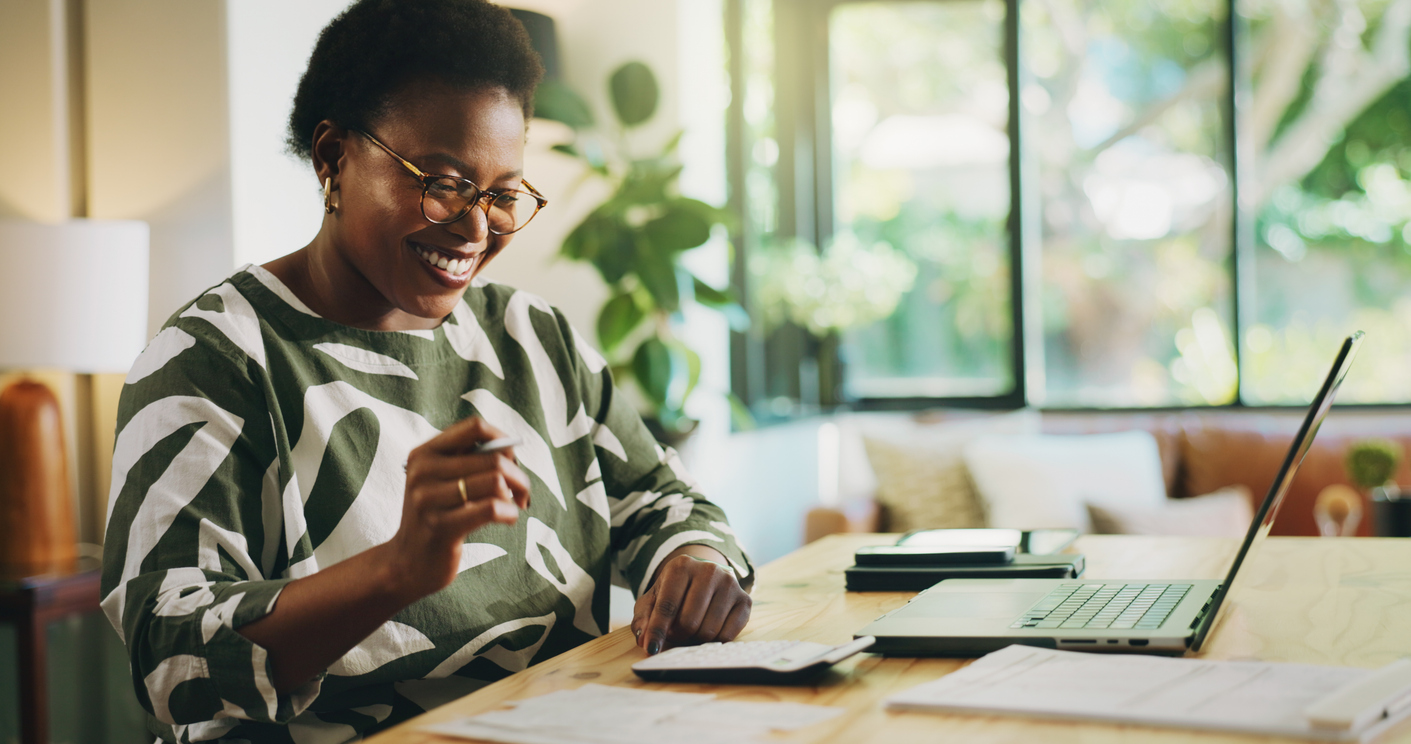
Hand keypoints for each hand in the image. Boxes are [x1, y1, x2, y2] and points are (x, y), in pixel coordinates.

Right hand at [385, 417, 530, 600]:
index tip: (511, 459)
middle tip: (522, 492)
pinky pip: (492, 508)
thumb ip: (469, 461)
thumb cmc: (436, 518)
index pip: (474, 427)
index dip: (502, 439)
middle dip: (518, 475)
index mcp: (424, 453)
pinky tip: (508, 519)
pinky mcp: (441, 526)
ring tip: (515, 506)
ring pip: (496, 481)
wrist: (407, 564)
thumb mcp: (441, 481)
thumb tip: (510, 448)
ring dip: (517, 494)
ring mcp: (429, 499)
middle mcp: (423, 471)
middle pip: (493, 457)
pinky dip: (510, 513)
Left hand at [632, 546, 751, 654]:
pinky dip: (714, 641)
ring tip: (691, 629)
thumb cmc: (674, 591)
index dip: (657, 630)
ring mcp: (730, 584)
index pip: (667, 605)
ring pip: (709, 631)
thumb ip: (644, 618)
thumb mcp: (653, 599)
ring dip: (695, 639)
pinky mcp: (745, 600)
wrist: (704, 576)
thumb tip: (644, 640)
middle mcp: (709, 570)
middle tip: (675, 632)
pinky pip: (727, 635)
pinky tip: (708, 629)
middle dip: (677, 635)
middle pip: (689, 622)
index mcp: (682, 565)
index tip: (651, 649)